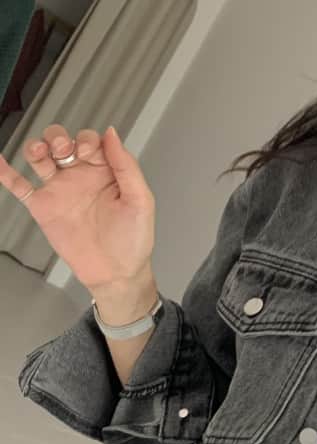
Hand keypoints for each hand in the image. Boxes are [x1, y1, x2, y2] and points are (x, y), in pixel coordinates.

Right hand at [0, 124, 155, 293]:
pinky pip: (19, 185)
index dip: (88, 140)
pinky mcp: (44, 207)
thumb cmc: (133, 241)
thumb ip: (127, 168)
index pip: (92, 142)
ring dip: (36, 147)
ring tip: (40, 152)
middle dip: (58, 137)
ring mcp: (61, 191)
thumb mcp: (140, 202)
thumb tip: (112, 134)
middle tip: (64, 148)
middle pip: (62, 142)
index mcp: (106, 173)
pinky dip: (5, 172)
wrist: (115, 274)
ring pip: (41, 158)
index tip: (89, 151)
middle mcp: (81, 177)